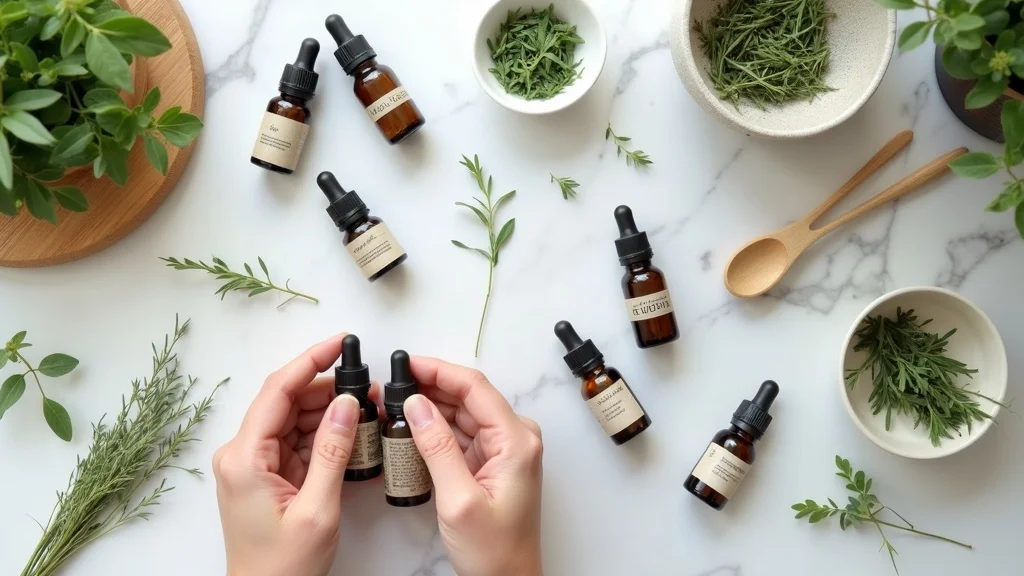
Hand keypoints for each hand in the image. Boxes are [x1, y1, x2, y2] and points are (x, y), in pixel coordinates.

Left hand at [213, 334, 372, 575]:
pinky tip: (350, 432)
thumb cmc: (282, 568)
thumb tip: (347, 403)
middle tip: (368, 386)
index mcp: (244, 458)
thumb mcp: (318, 509)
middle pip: (287, 401)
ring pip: (294, 420)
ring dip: (329, 412)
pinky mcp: (264, 475)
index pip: (278, 391)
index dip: (311, 361)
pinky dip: (323, 435)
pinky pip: (296, 442)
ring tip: (366, 408)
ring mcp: (251, 464)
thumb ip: (333, 452)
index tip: (339, 342)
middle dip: (328, 389)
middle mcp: (241, 454)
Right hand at [403, 357, 543, 575]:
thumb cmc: (495, 552)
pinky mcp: (491, 463)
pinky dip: (436, 429)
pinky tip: (412, 427)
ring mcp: (504, 450)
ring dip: (430, 407)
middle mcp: (515, 438)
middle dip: (429, 387)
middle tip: (391, 386)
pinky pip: (461, 434)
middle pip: (468, 396)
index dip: (439, 370)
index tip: (408, 364)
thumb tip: (417, 405)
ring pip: (462, 414)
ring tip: (394, 403)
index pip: (475, 388)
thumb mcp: (458, 499)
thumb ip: (437, 447)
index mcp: (516, 440)